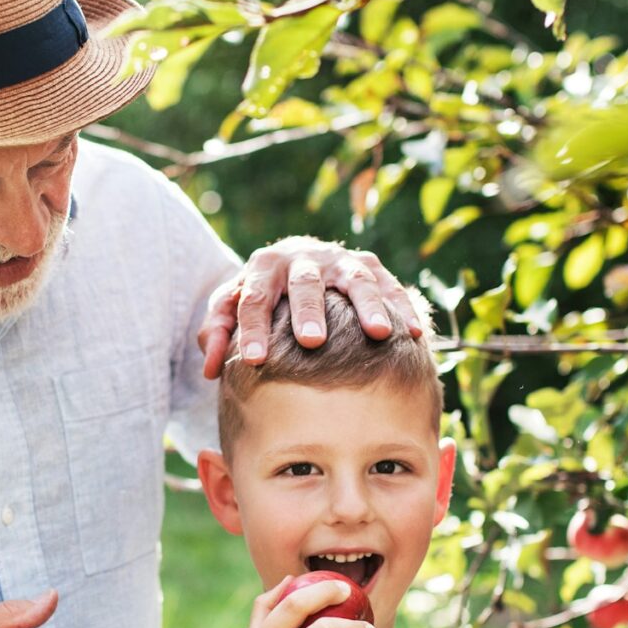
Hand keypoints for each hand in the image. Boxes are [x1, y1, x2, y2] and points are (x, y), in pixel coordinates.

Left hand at [196, 236, 424, 378]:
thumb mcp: (230, 309)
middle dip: (309, 311)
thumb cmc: (260, 298)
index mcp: (263, 267)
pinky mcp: (369, 266)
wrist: (292, 262)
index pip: (253, 297)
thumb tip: (211, 369)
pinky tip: (416, 333)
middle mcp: (302, 258)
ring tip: (378, 334)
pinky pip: (389, 286)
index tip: (253, 361)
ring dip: (366, 306)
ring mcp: (339, 260)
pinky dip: (402, 308)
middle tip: (312, 341)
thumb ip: (218, 334)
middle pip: (304, 284)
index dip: (252, 328)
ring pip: (354, 279)